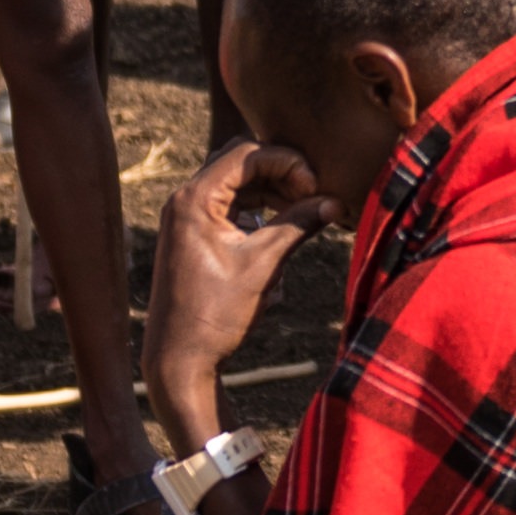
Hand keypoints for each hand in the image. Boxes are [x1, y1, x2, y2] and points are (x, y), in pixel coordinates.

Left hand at [147, 139, 326, 440]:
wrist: (178, 360)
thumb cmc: (215, 315)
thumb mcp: (263, 266)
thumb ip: (299, 226)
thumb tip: (337, 202)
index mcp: (194, 200)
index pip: (248, 154)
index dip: (288, 163)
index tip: (315, 187)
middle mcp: (184, 200)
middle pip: (242, 163)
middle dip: (283, 173)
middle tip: (314, 195)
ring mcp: (186, 217)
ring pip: (239, 184)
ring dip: (274, 191)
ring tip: (306, 211)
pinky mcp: (194, 235)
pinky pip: (232, 206)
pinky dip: (260, 209)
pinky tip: (285, 226)